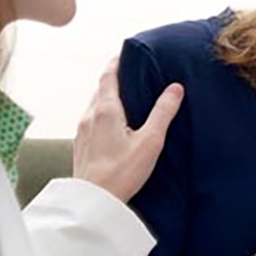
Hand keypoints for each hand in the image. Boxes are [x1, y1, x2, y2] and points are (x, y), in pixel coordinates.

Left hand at [71, 56, 184, 201]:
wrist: (93, 202)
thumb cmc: (122, 172)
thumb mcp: (150, 141)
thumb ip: (163, 112)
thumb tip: (175, 88)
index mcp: (106, 109)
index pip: (108, 75)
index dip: (117, 61)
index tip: (126, 53)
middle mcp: (90, 115)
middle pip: (101, 88)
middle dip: (114, 78)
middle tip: (131, 73)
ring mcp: (82, 131)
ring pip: (94, 105)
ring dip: (108, 97)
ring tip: (125, 98)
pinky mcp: (80, 145)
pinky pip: (91, 120)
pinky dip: (102, 114)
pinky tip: (113, 126)